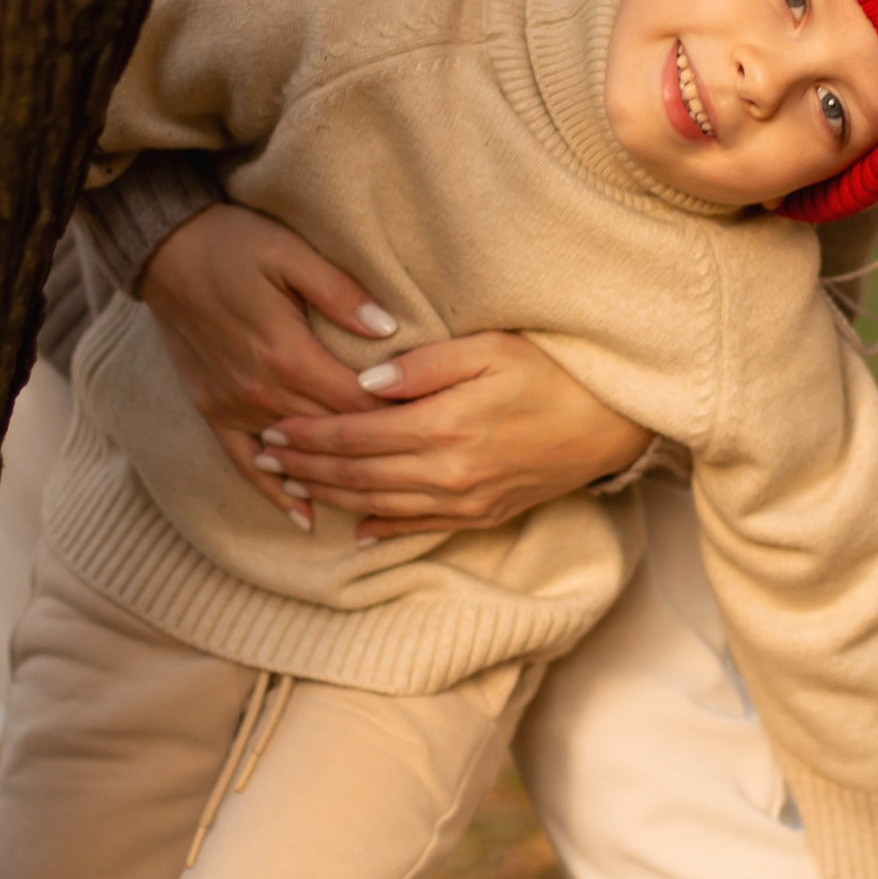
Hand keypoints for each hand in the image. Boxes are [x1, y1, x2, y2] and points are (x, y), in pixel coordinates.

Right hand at [138, 202, 403, 526]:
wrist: (164, 250)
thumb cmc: (233, 243)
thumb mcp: (290, 253)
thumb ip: (340, 293)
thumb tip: (387, 329)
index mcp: (288, 353)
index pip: (357, 401)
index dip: (398, 416)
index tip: (434, 427)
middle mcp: (261, 390)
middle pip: (333, 433)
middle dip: (377, 450)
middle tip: (422, 466)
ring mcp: (233, 405)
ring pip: (295, 454)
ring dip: (334, 474)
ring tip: (380, 496)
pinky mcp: (212, 410)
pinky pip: (244, 462)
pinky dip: (274, 491)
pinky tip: (303, 516)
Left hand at [260, 328, 648, 537]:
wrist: (615, 420)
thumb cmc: (554, 371)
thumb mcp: (491, 348)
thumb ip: (425, 365)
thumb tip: (367, 382)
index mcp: (444, 428)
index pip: (356, 435)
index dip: (309, 434)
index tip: (272, 427)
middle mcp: (448, 474)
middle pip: (358, 474)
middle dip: (305, 466)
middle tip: (262, 456)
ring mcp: (466, 501)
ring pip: (379, 506)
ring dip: (330, 496)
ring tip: (291, 484)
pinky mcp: (484, 515)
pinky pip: (419, 528)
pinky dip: (380, 529)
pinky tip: (354, 530)